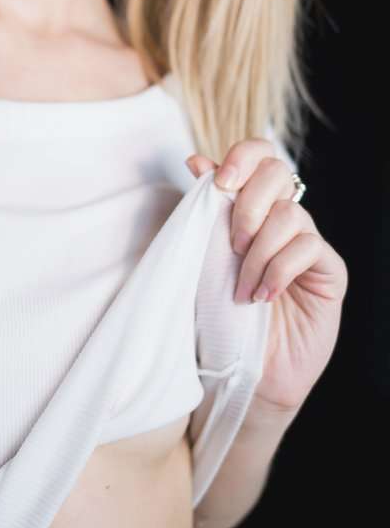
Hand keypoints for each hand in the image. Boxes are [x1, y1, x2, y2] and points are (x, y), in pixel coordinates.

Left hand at [186, 138, 346, 415]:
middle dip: (248, 205)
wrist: (240, 372)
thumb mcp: (202, 257)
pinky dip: (278, 270)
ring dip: (258, 251)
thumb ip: (204, 211)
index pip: (260, 155)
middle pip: (278, 173)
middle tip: (232, 245)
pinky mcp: (329, 271)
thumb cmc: (217, 315)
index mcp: (251, 207)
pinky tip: (263, 297)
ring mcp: (308, 243)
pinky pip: (309, 248)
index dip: (243, 157)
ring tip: (242, 288)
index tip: (220, 184)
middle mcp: (282, 218)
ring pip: (290, 214)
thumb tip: (196, 160)